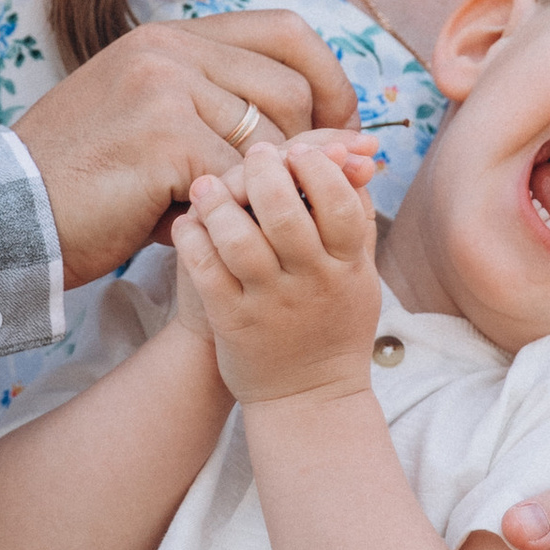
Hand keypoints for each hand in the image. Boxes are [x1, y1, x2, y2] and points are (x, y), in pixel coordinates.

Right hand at [13, 11, 358, 288]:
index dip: (329, 79)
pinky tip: (206, 231)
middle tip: (304, 193)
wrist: (3, 214)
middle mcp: (169, 51)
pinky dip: (237, 213)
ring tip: (244, 215)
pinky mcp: (164, 139)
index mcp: (169, 38)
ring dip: (268, 188)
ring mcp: (165, 90)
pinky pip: (240, 180)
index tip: (341, 129)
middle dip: (311, 147)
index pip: (285, 32)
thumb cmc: (82, 185)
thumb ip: (224, 120)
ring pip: (270, 139)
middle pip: (290, 88)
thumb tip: (338, 141)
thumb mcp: (154, 131)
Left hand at [172, 134, 380, 403]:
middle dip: (263, 171)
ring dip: (219, 202)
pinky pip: (205, 270)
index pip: (338, 201)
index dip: (317, 166)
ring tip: (209, 184)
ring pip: (238, 239)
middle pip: (284, 212)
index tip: (298, 150)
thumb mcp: (361, 274)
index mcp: (347, 266)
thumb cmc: (334, 324)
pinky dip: (192, 240)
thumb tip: (353, 157)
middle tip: (253, 156)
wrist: (309, 399)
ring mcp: (269, 303)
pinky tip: (188, 222)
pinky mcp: (232, 322)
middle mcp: (311, 283)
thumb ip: (357, 217)